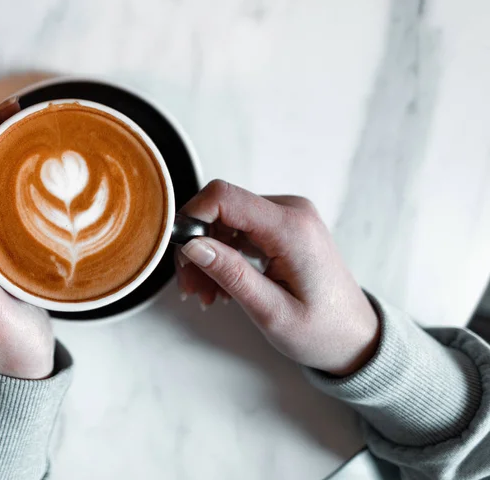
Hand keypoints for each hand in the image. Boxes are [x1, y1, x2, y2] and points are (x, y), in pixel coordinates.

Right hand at [176, 180, 379, 375]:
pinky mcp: (283, 226)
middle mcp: (292, 212)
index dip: (192, 216)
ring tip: (206, 294)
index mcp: (292, 228)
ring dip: (207, 254)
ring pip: (226, 220)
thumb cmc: (322, 331)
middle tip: (190, 287)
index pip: (225, 197)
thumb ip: (231, 273)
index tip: (178, 251)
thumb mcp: (271, 312)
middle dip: (197, 245)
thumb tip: (191, 244)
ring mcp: (289, 216)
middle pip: (222, 208)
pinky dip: (223, 254)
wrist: (355, 337)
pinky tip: (221, 285)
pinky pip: (240, 228)